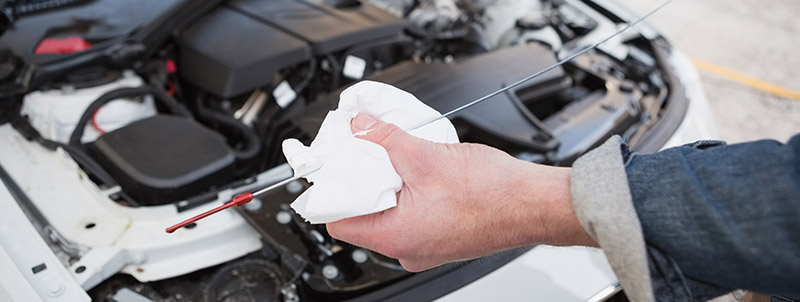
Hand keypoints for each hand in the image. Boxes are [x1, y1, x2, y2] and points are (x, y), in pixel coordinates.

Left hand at [326, 114, 596, 271]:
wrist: (535, 204)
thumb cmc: (494, 194)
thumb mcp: (425, 155)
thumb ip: (384, 137)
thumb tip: (360, 126)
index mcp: (396, 237)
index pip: (337, 220)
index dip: (332, 188)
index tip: (336, 164)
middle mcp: (407, 250)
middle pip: (362, 215)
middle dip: (363, 180)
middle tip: (367, 151)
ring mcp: (425, 247)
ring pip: (388, 214)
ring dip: (389, 184)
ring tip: (399, 158)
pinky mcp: (440, 238)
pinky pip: (411, 216)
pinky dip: (409, 192)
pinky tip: (421, 171)